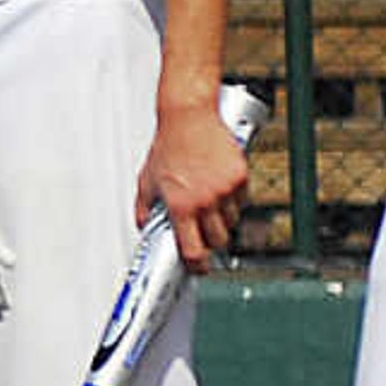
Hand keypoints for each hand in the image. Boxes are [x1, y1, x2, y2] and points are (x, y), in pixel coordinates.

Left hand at [139, 94, 249, 273]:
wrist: (189, 117)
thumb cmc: (167, 147)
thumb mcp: (146, 181)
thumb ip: (143, 210)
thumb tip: (143, 230)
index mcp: (181, 205)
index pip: (194, 248)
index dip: (197, 264)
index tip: (198, 268)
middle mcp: (206, 200)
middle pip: (218, 240)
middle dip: (210, 241)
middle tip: (201, 232)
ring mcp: (226, 189)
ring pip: (232, 222)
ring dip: (221, 220)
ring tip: (207, 202)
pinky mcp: (241, 177)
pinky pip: (242, 202)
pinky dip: (233, 201)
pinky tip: (218, 188)